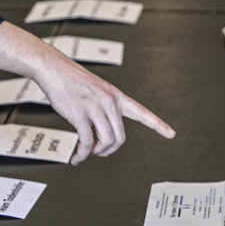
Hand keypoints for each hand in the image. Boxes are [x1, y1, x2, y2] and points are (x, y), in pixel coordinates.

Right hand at [0, 22, 174, 164]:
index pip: (142, 112)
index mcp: (116, 96)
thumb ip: (105, 110)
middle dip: (110, 150)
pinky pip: (87, 142)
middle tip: (98, 152)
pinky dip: (83, 154)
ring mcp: (95, 107)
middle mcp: (109, 102)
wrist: (53, 68)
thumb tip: (103, 136)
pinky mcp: (80, 114)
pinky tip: (77, 157)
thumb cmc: (72, 80)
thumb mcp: (97, 91)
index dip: (158, 125)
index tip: (171, 134)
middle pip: (120, 137)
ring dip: (97, 153)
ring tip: (88, 153)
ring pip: (107, 141)